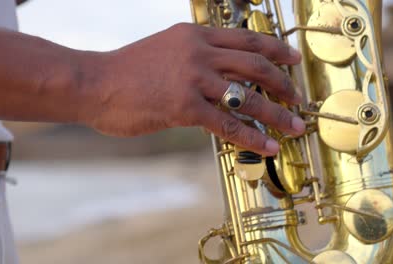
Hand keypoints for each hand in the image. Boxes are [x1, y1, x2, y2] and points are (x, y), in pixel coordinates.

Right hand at [82, 23, 304, 155]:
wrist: (94, 82)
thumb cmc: (126, 70)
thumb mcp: (165, 48)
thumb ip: (194, 56)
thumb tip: (218, 74)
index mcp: (195, 35)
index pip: (246, 39)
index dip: (276, 48)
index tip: (293, 58)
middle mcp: (199, 52)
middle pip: (256, 64)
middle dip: (283, 82)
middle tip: (298, 96)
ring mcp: (193, 78)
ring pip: (248, 96)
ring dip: (277, 113)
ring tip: (294, 125)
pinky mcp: (184, 107)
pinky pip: (228, 124)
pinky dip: (252, 137)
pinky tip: (268, 146)